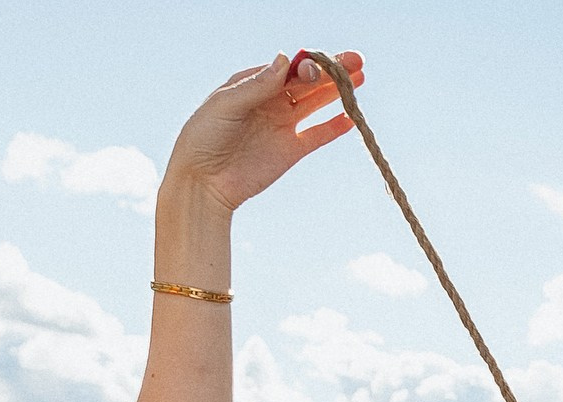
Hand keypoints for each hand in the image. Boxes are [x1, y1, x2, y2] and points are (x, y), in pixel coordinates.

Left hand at [163, 50, 366, 213]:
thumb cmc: (204, 138)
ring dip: (337, 91)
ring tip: (360, 78)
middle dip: (331, 70)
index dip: (307, 63)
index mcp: (252, 84)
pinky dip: (334, 127)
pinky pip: (318, 135)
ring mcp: (282, 125)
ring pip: (315, 103)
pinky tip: (351, 118)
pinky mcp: (291, 150)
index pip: (287, 67)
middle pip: (307, 81)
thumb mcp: (226, 105)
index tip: (320, 65)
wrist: (203, 182)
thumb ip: (257, 85)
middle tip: (357, 60)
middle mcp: (270, 101)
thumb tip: (285, 59)